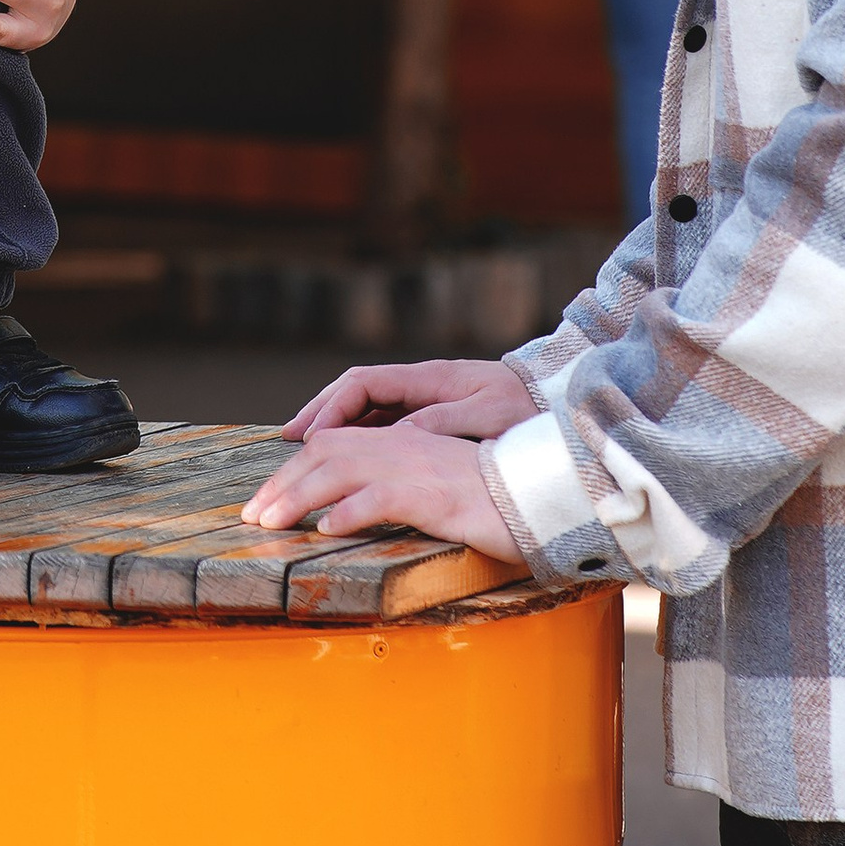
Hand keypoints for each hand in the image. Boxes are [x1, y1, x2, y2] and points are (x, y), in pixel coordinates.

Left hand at [242, 421, 527, 558]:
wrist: (547, 496)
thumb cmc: (493, 502)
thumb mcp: (436, 493)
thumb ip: (396, 492)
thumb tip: (348, 515)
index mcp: (402, 443)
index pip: (331, 445)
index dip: (292, 472)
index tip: (263, 503)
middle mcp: (404, 447)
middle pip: (326, 452)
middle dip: (282, 483)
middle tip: (251, 517)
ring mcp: (420, 468)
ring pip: (343, 470)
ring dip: (300, 496)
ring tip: (270, 524)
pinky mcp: (439, 495)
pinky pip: (386, 497)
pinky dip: (352, 511)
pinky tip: (328, 529)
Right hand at [281, 356, 534, 445]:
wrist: (557, 402)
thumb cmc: (528, 408)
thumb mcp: (491, 414)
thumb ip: (446, 421)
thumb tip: (398, 435)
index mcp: (427, 378)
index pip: (362, 384)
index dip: (330, 408)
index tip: (307, 437)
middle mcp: (418, 387)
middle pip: (353, 394)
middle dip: (318, 415)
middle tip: (287, 445)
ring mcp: (424, 403)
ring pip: (366, 412)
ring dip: (334, 430)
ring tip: (304, 457)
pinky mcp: (432, 423)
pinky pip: (384, 428)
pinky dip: (359, 443)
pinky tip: (346, 466)